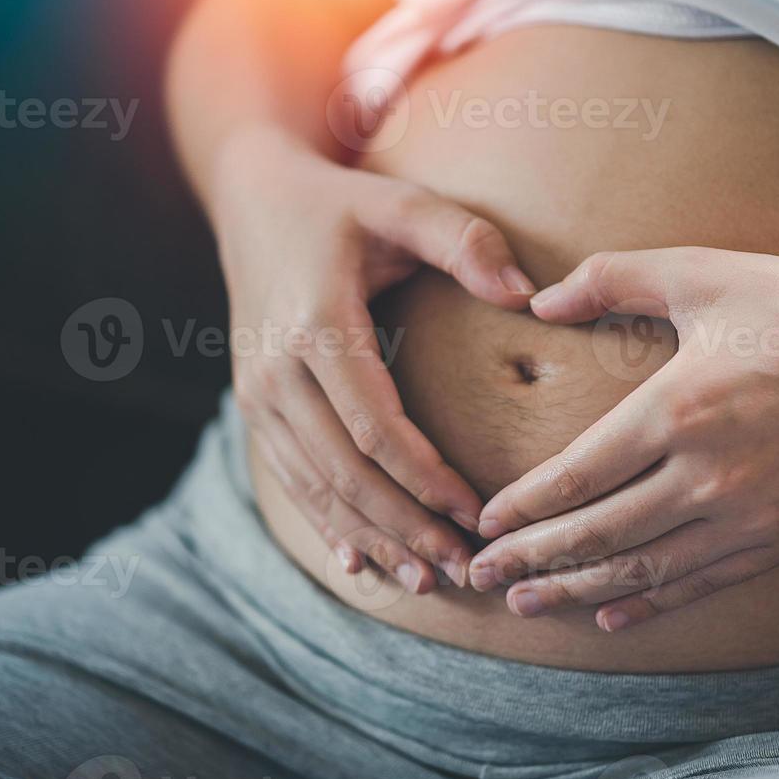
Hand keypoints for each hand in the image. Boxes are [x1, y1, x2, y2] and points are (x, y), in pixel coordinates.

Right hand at [214, 136, 535, 591]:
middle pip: (344, 472)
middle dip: (404, 527)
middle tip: (461, 570)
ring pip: (315, 487)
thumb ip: (465, 241)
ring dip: (370, 537)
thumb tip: (525, 294)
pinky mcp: (253, 406)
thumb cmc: (342, 204)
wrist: (253, 199)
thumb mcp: (402, 203)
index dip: (426, 479)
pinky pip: (290, 479)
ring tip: (425, 580)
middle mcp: (275, 371)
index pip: (375, 426)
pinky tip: (360, 562)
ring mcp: (256, 394)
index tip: (477, 514)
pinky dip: (326, 523)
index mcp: (315, 327)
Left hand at [470, 247, 778, 628]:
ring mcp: (750, 515)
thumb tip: (536, 303)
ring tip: (525, 603)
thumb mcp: (698, 272)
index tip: (485, 524)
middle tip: (479, 577)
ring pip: (645, 571)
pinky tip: (611, 616)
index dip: (525, 508)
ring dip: (578, 592)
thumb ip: (609, 280)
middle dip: (532, 560)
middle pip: (599, 535)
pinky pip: (702, 583)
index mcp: (678, 409)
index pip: (578, 476)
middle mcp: (710, 474)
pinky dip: (651, 603)